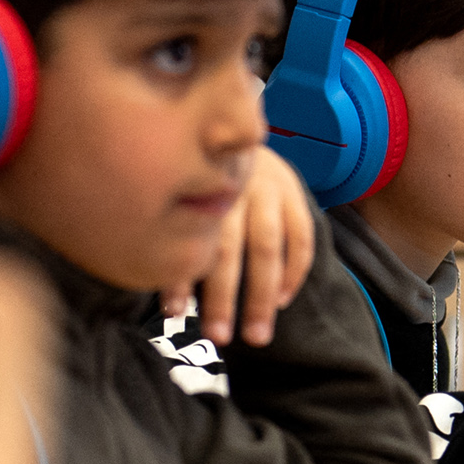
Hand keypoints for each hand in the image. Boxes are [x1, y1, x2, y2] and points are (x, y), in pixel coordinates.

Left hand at [164, 146, 314, 348]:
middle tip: (219, 338)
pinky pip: (301, 238)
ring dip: (261, 297)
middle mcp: (233, 186)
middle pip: (229, 250)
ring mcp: (268, 188)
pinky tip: (281, 301)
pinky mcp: (295, 191)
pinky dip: (293, 272)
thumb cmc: (195, 173)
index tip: (172, 314)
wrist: (234, 125)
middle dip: (223, 299)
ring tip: (257, 336)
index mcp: (196, 188)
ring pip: (267, 249)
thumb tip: (162, 297)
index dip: (181, 278)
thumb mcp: (178, 188)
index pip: (187, 241)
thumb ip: (172, 229)